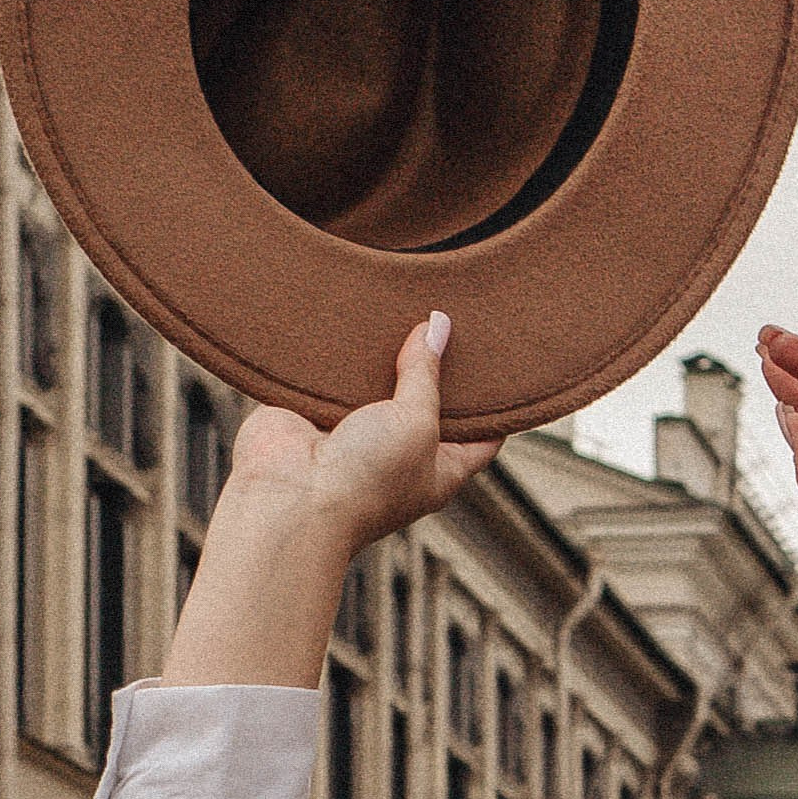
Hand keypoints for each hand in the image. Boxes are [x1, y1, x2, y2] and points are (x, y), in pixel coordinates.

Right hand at [220, 311, 500, 564]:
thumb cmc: (364, 481)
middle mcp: (401, 452)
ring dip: (388, 351)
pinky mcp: (317, 412)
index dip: (497, 402)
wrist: (287, 500)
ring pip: (380, 382)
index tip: (510, 361)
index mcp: (440, 468)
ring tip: (409, 298)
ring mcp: (357, 431)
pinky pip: (336, 374)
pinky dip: (345, 350)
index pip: (483, 435)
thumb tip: (437, 325)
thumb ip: (426, 374)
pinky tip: (357, 311)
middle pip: (430, 400)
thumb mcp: (416, 422)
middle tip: (457, 313)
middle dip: (440, 364)